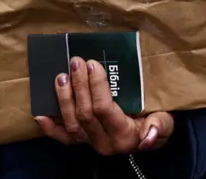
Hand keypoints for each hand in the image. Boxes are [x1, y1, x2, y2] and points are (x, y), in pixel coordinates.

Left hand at [36, 58, 174, 154]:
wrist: (147, 138)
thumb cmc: (156, 125)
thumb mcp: (165, 123)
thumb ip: (159, 127)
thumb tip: (148, 136)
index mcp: (123, 135)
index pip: (104, 109)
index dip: (96, 86)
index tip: (94, 64)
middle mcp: (104, 142)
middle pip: (85, 113)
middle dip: (79, 85)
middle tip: (76, 62)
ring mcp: (91, 142)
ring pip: (71, 123)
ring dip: (63, 99)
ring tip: (61, 76)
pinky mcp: (82, 141)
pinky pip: (63, 137)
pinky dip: (50, 127)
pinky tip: (40, 113)